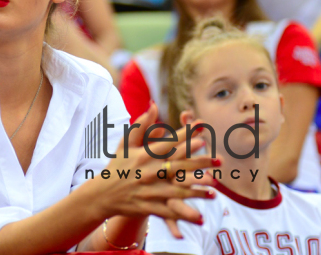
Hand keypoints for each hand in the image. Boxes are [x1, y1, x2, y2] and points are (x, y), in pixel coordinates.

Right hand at [84, 102, 219, 229]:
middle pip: (177, 166)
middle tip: (217, 159)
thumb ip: (141, 124)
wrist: (102, 194)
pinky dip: (184, 214)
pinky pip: (169, 210)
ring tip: (215, 184)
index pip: (168, 144)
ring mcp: (148, 191)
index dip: (185, 138)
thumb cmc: (116, 165)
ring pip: (176, 189)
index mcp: (143, 155)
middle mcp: (147, 172)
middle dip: (198, 162)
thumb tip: (154, 105)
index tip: (202, 132)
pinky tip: (200, 215)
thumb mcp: (125, 143)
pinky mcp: (148, 206)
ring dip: (197, 188)